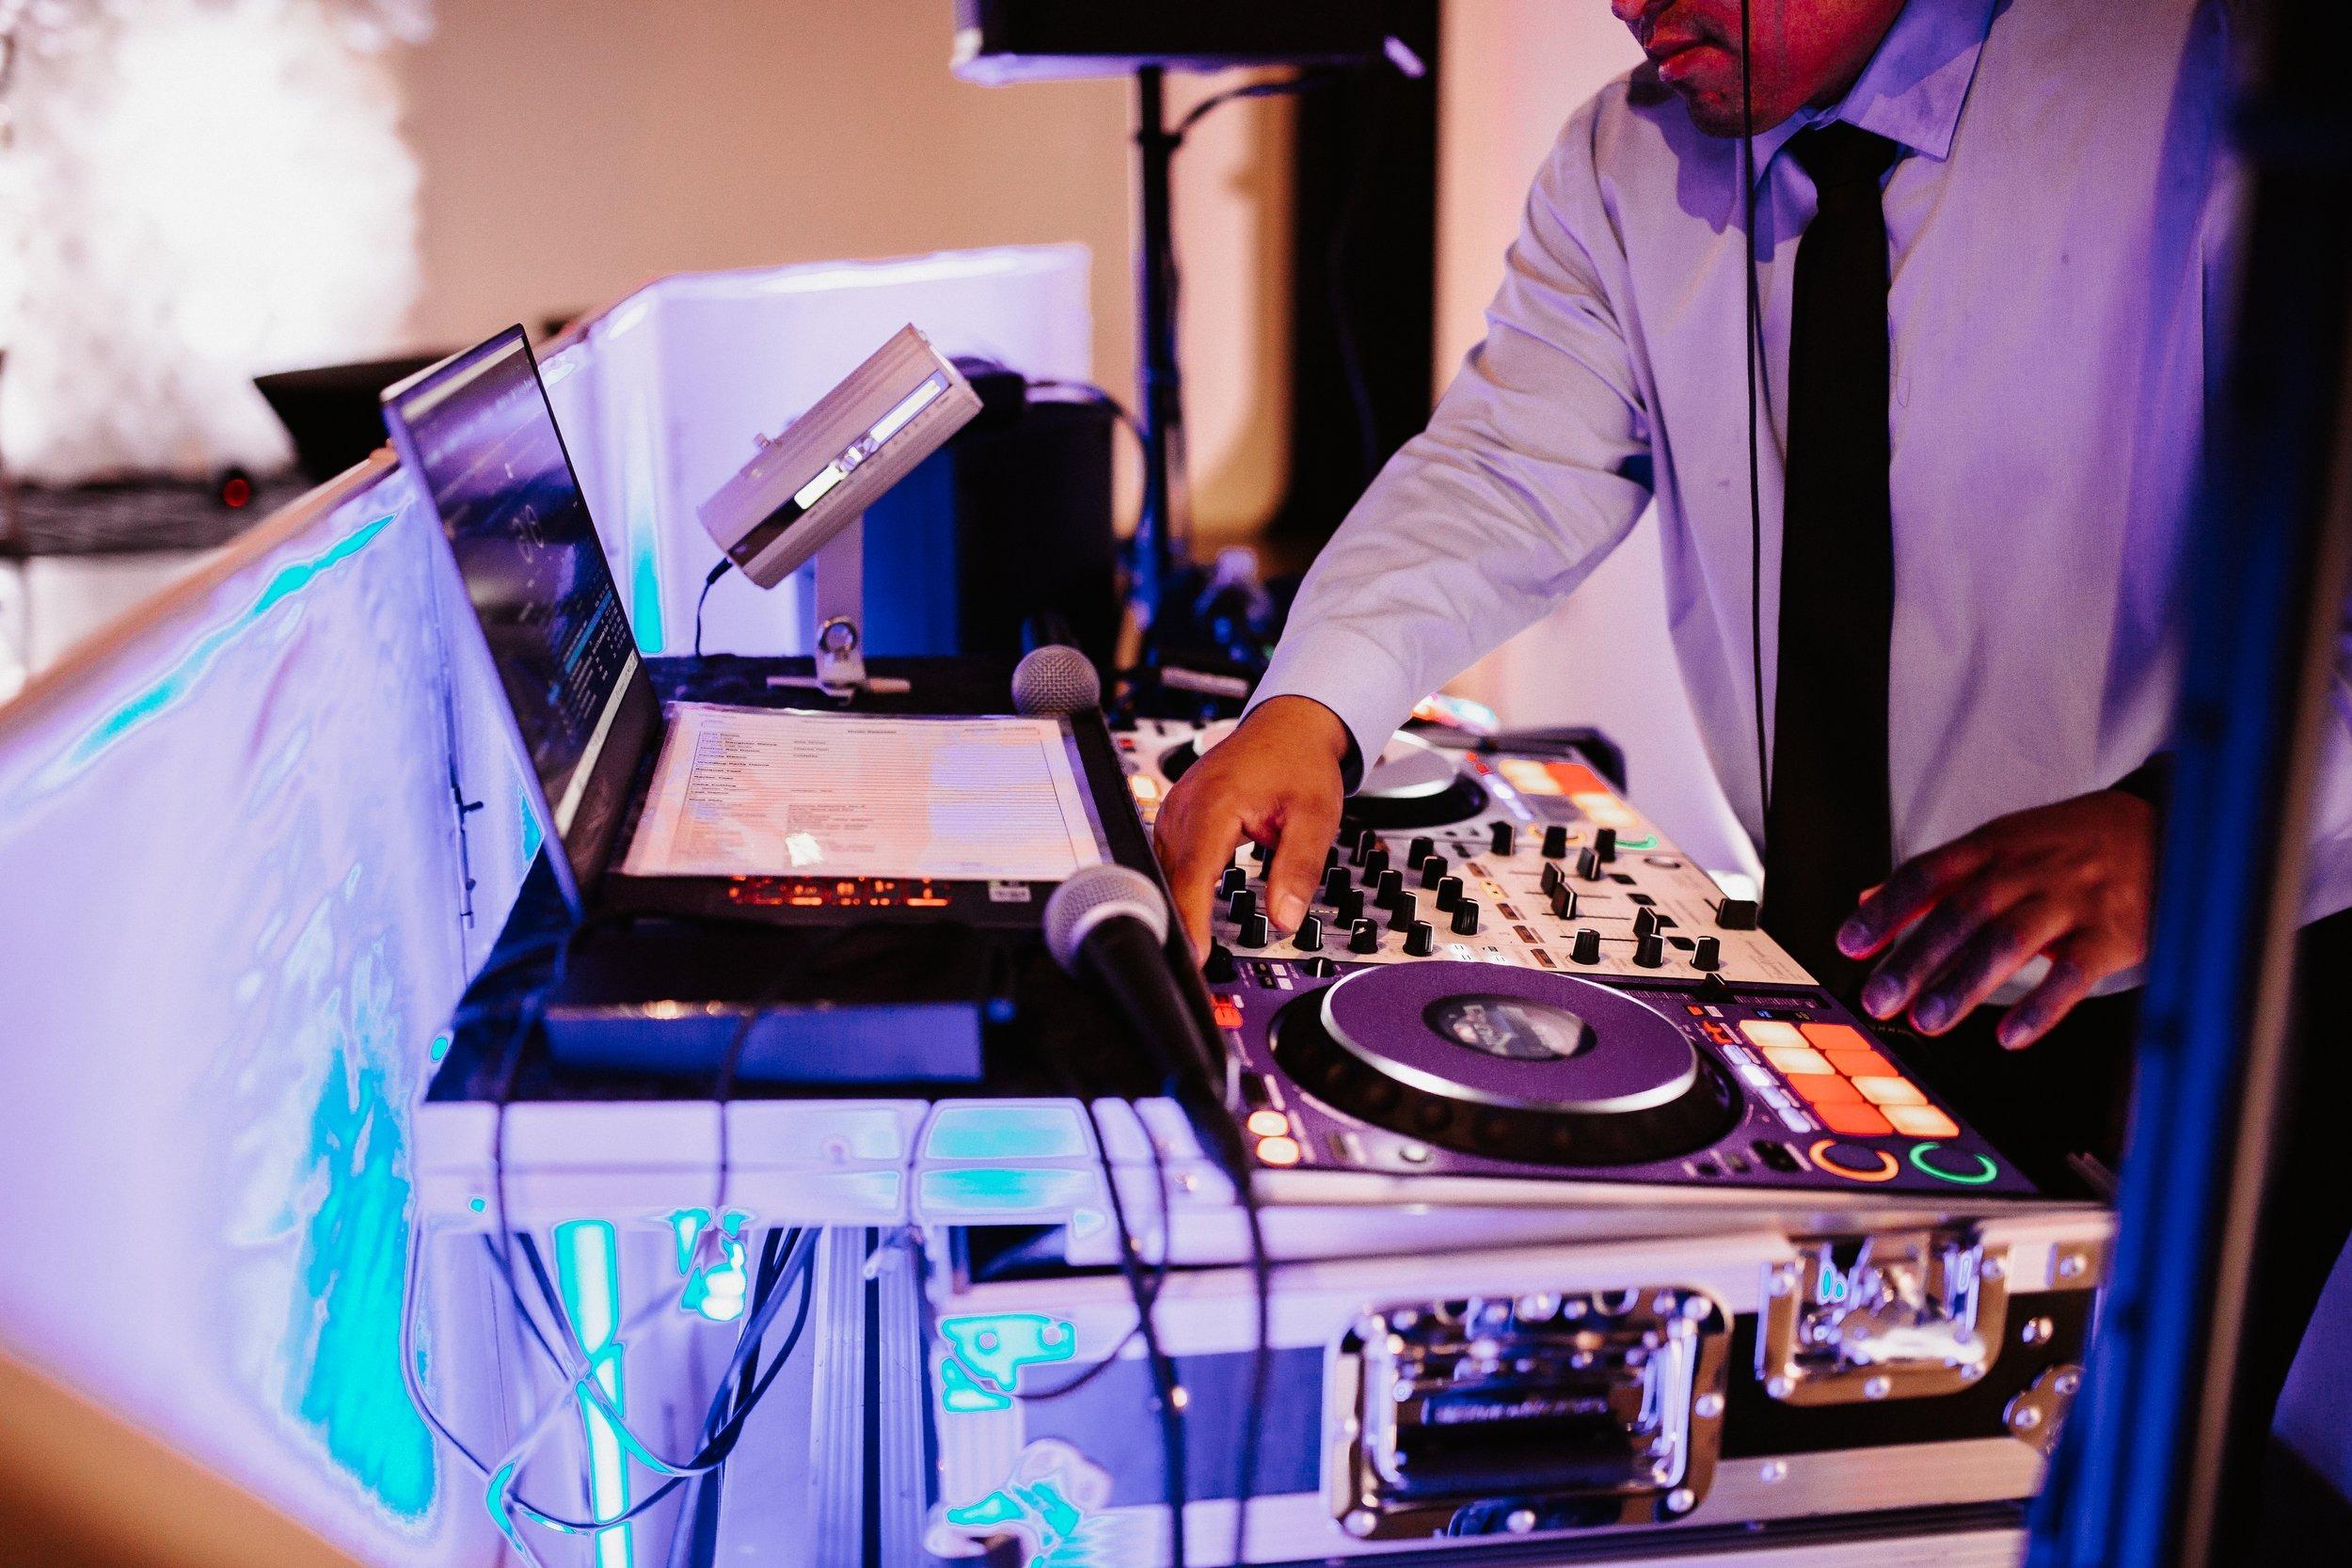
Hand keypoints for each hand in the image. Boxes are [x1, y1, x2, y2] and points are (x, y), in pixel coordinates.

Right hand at [1152, 696, 1350, 959]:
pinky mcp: (1176, 816)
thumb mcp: (1316, 817)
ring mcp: (1175, 809)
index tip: (1194, 957)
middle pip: (1170, 878)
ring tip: (1190, 951)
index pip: (1193, 873)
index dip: (1190, 920)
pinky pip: (1167, 859)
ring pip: (1163, 871)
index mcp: (1214, 803)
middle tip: (1193, 970)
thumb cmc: (1300, 762)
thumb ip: (1299, 869)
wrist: (1289, 726)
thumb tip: (1286, 919)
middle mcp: (1185, 806)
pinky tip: (1188, 913)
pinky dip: (1176, 888)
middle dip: (1179, 924)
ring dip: (1175, 908)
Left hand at [1834, 790, 2157, 1049]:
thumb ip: (1937, 877)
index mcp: (1994, 845)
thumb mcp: (2003, 843)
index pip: (1926, 874)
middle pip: (1960, 913)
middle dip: (1914, 958)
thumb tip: (1866, 900)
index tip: (1849, 944)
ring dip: (1963, 985)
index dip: (1885, 910)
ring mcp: (2071, 899)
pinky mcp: (2113, 932)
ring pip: (2008, 942)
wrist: (2165, 826)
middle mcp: (2027, 868)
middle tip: (1879, 998)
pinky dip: (2040, 1007)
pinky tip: (2010, 1036)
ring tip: (1927, 1019)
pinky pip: (2073, 973)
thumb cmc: (2070, 843)